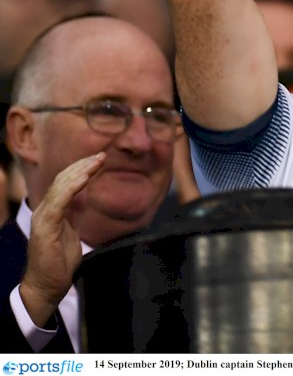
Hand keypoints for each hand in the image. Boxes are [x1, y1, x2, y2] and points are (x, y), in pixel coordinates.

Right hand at [21, 151, 102, 326]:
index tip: (99, 159)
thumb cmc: (59, 262)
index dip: (80, 169)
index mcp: (50, 211)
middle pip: (61, 180)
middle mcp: (44, 211)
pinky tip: (84, 178)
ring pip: (60, 187)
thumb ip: (74, 215)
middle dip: (82, 165)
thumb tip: (84, 200)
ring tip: (97, 161)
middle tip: (101, 155)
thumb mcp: (70, 232)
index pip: (63, 183)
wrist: (47, 286)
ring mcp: (42, 219)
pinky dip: (71, 188)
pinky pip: (58, 203)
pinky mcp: (45, 229)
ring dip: (79, 172)